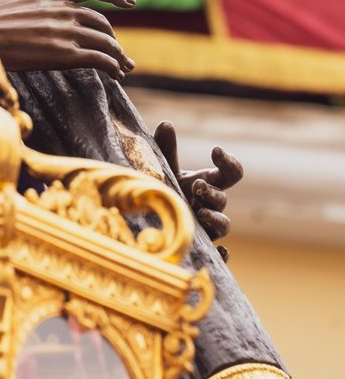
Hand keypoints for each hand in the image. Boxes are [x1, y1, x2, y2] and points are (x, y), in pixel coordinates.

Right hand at [0, 0, 135, 78]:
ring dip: (118, 56)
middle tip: (119, 52)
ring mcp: (65, 32)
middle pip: (102, 22)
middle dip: (113, 38)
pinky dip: (112, 66)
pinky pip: (99, 59)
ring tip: (123, 67)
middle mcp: (64, 11)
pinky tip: (116, 75)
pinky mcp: (64, 54)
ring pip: (105, 41)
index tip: (128, 2)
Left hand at [154, 120, 243, 261]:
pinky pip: (220, 255)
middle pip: (223, 198)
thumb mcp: (161, 168)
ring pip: (225, 225)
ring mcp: (206, 227)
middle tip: (196, 186)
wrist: (146, 217)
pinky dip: (223, 254)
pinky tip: (220, 251)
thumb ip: (165, 148)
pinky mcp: (200, 247)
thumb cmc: (159, 188)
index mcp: (206, 182)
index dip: (229, 161)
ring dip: (216, 218)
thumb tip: (167, 123)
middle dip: (212, 191)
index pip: (231, 173)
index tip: (215, 150)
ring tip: (200, 212)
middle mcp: (209, 204)